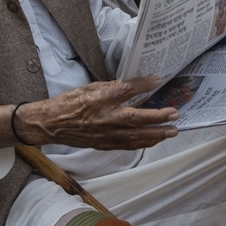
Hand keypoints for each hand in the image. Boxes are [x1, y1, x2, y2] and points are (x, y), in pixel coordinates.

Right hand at [17, 77, 178, 149]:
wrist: (50, 124)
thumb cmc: (69, 103)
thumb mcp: (89, 87)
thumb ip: (111, 88)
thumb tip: (132, 85)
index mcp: (98, 99)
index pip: (125, 91)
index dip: (143, 85)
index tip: (157, 80)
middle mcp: (103, 118)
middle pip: (135, 119)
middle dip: (157, 118)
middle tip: (174, 114)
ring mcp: (104, 134)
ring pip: (135, 136)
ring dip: (156, 134)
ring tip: (172, 131)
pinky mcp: (103, 144)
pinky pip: (127, 145)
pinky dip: (143, 142)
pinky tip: (155, 140)